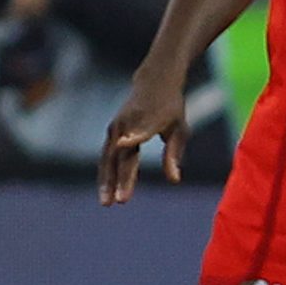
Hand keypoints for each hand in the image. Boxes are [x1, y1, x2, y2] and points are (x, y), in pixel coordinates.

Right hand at [100, 69, 187, 204]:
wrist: (155, 81)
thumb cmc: (172, 107)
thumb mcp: (179, 129)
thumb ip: (173, 154)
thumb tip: (174, 180)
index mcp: (147, 121)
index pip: (139, 138)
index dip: (131, 142)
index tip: (123, 146)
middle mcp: (127, 125)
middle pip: (122, 155)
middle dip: (120, 179)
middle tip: (121, 201)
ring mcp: (116, 128)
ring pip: (109, 158)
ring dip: (106, 180)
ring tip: (106, 203)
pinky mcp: (112, 132)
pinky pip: (107, 156)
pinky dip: (106, 173)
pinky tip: (106, 190)